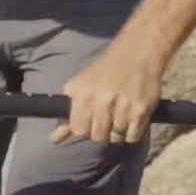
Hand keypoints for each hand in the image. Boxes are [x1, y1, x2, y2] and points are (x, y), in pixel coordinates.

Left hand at [48, 46, 163, 145]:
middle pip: (97, 136)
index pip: (78, 129)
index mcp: (84, 93)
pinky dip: (132, 133)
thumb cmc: (105, 72)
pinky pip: (133, 136)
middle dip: (100, 132)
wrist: (136, 55)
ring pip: (115, 138)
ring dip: (117, 133)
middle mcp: (102, 100)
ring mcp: (123, 106)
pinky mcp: (141, 110)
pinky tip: (132, 120)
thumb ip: (68, 113)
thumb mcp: (80, 86)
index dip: (83, 129)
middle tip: (106, 120)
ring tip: (120, 118)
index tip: (89, 123)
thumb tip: (54, 139)